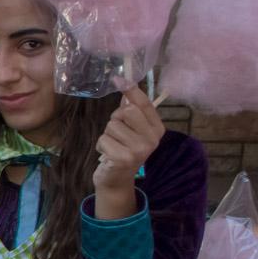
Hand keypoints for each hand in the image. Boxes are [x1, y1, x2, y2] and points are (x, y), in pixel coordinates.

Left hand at [93, 85, 163, 209]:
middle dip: (116, 119)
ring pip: (112, 126)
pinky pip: (104, 139)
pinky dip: (101, 145)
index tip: (119, 79)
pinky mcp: (124, 158)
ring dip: (107, 135)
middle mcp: (152, 139)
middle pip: (126, 111)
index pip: (144, 104)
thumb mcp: (131, 129)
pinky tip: (108, 155)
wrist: (117, 179)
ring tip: (113, 146)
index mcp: (157, 129)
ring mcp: (140, 149)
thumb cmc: (122, 149)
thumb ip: (131, 109)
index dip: (131, 91)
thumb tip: (123, 81)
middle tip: (118, 133)